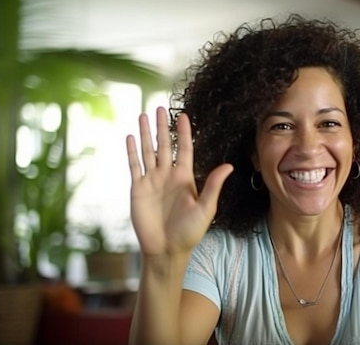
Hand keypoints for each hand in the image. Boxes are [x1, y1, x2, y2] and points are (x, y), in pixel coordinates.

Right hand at [125, 107, 232, 255]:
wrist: (167, 250)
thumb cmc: (189, 232)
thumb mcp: (205, 208)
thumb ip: (213, 185)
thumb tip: (228, 166)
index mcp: (185, 178)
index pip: (184, 149)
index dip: (184, 132)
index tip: (183, 115)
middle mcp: (168, 175)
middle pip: (164, 145)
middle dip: (162, 127)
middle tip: (160, 107)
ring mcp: (152, 181)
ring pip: (147, 151)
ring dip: (146, 134)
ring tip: (143, 115)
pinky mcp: (138, 189)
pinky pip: (134, 166)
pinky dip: (132, 151)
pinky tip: (131, 137)